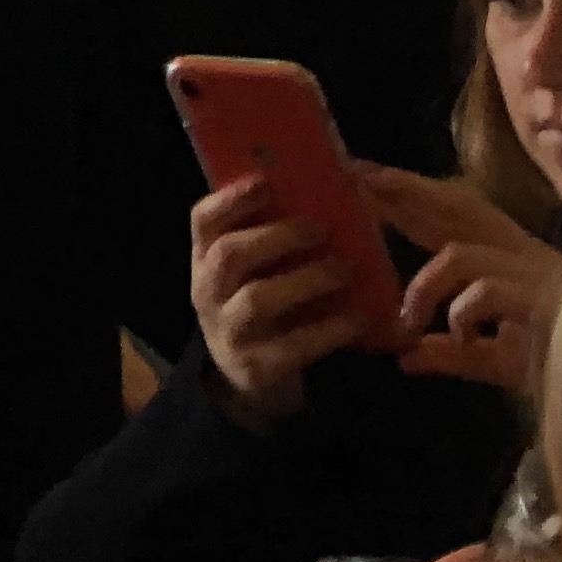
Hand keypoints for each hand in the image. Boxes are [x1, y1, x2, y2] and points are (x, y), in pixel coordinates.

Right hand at [191, 172, 367, 431]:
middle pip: (229, 255)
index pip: (203, 220)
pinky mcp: (259, 367)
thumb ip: (268, 238)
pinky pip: (294, 345)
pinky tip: (357, 317)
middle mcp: (208, 292)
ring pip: (258, 299)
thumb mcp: (250, 272)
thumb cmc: (258, 307)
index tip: (267, 182)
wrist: (247, 380)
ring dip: (305, 280)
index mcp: (205, 259)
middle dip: (275, 237)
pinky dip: (329, 329)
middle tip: (320, 229)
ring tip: (343, 269)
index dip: (232, 199)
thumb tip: (320, 190)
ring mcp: (230, 332)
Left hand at [364, 164, 561, 391]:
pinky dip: (462, 312)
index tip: (363, 173)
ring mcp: (536, 275)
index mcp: (513, 261)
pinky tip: (459, 335)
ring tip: (408, 317)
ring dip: (425, 284)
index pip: (455, 217)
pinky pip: (486, 290)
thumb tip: (403, 356)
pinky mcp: (545, 301)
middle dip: (409, 190)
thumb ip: (452, 354)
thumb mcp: (496, 361)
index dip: (410, 192)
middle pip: (461, 209)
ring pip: (462, 254)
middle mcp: (525, 257)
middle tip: (361, 178)